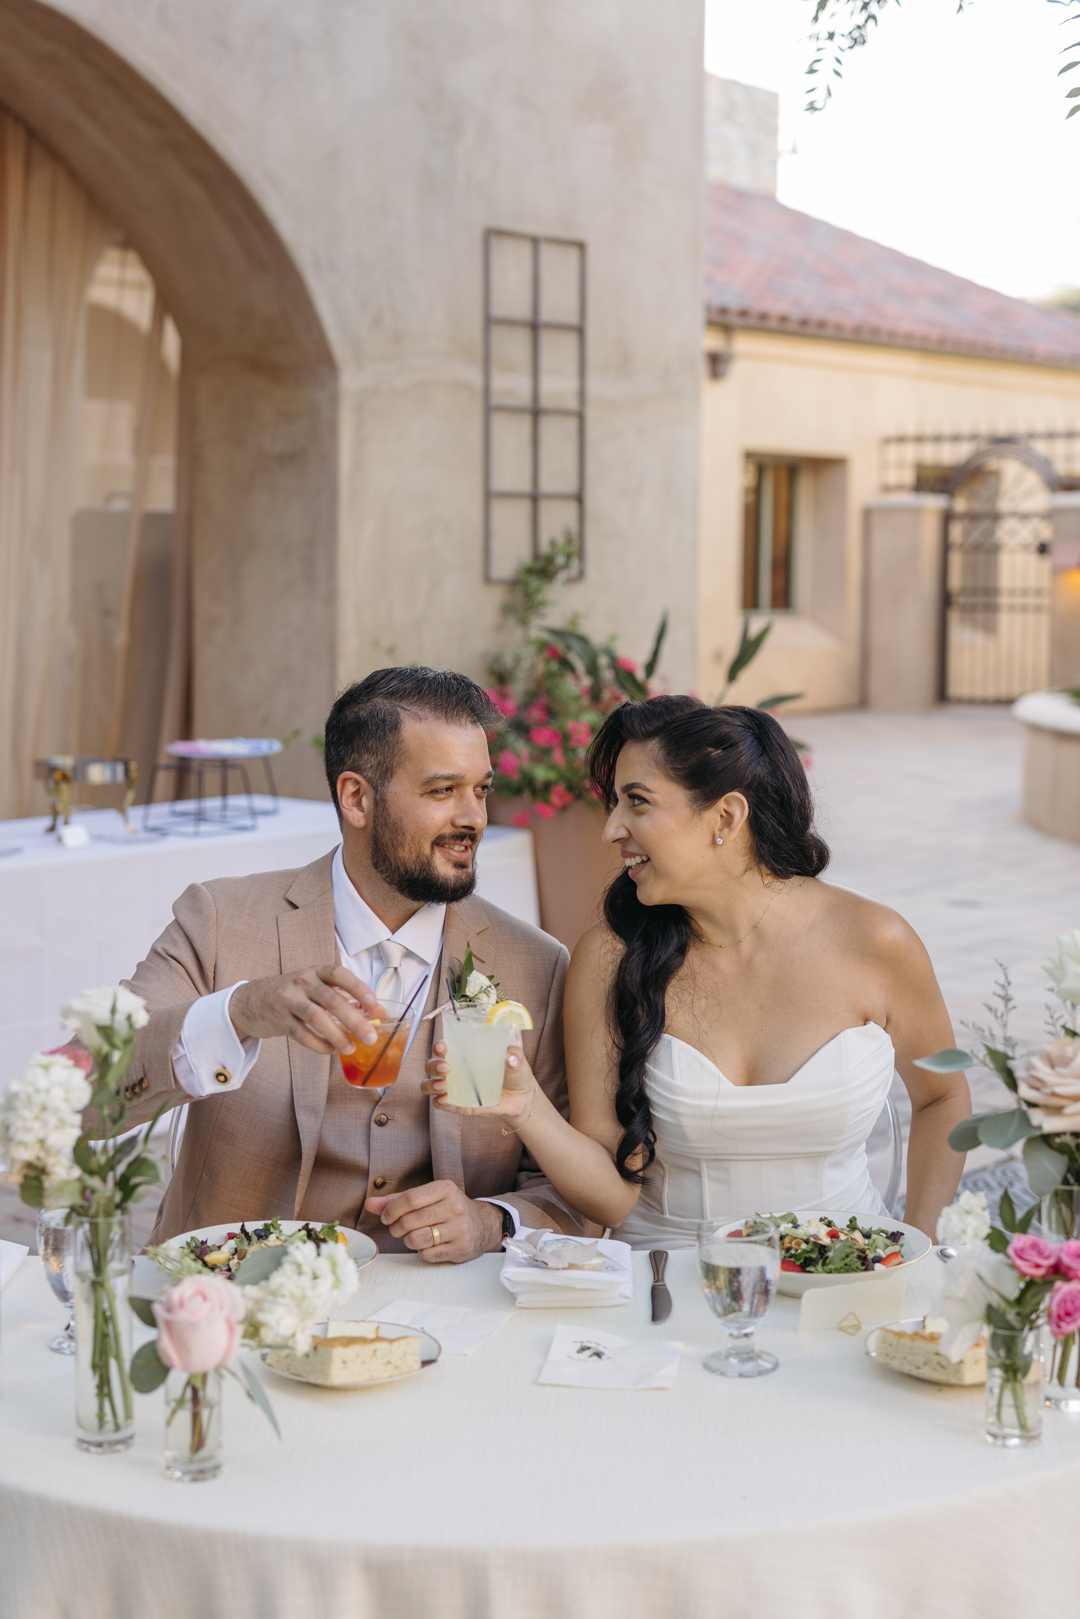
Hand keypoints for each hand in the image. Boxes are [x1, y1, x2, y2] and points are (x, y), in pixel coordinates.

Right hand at [229, 966, 381, 1056]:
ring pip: (317, 1018)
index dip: (358, 987)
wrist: (252, 1000)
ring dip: (337, 1035)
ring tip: (351, 1048)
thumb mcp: (314, 986)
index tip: (373, 1004)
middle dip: (355, 1020)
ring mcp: (289, 1000)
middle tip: (371, 1037)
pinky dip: (319, 1044)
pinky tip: (330, 1050)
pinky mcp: (279, 1019)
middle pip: (332, 1000)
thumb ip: (342, 996)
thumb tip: (375, 1012)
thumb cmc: (293, 993)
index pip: (339, 974)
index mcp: (316, 971)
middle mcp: (303, 982)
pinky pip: (302, 1034)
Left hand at [364, 1181, 504, 1263]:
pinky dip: (422, 1251)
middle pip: (410, 1220)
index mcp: (445, 1189)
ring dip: (408, 1241)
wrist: (483, 1225)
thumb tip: (370, 1204)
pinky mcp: (460, 1248)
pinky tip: (428, 1245)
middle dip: (396, 1228)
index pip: (410, 1198)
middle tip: (398, 1228)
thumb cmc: (447, 1208)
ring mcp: (459, 1229)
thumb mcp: (428, 1197)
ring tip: (412, 1237)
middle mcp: (454, 1207)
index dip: (391, 1209)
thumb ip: (398, 1200)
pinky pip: (427, 1254)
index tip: (385, 1216)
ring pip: (417, 1239)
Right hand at [420, 1029, 535, 1122]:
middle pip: (431, 1065)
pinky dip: (439, 1102)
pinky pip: (441, 1104)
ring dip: (431, 1084)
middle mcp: (455, 1070)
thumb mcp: (517, 1060)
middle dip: (433, 1065)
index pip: (444, 1047)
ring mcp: (455, 1088)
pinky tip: (445, 1100)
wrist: (522, 1098)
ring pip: (429, 1085)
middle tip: (446, 1067)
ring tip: (443, 1085)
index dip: (438, 1046)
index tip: (443, 1047)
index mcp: (465, 1055)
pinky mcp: (459, 1105)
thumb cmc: (514, 1073)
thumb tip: (510, 1057)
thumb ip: (514, 1055)